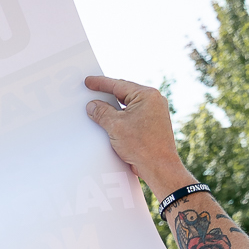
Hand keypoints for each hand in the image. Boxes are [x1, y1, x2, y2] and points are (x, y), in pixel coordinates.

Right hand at [84, 76, 192, 191]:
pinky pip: (132, 116)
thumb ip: (101, 112)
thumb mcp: (115, 126)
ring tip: (98, 108)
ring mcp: (155, 113)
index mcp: (147, 96)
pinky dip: (120, 118)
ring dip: (113, 108)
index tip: (89, 81)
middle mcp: (154, 101)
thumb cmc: (142, 145)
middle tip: (91, 91)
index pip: (119, 85)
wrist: (159, 167)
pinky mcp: (153, 125)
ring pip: (128, 106)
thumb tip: (92, 105)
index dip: (101, 83)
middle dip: (107, 95)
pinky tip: (109, 123)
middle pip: (124, 94)